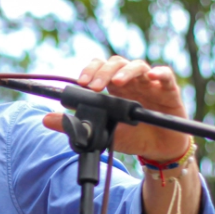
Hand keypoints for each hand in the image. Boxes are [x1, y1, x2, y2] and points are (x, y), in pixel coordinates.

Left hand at [42, 56, 191, 160]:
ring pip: (138, 66)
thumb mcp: (103, 132)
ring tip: (117, 82)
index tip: (81, 82)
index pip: (100, 68)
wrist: (159, 151)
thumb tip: (45, 119)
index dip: (90, 70)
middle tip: (95, 86)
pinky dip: (160, 72)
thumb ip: (76, 125)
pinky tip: (153, 75)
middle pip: (116, 63)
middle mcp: (131, 81)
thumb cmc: (132, 137)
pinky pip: (166, 75)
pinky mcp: (169, 91)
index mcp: (113, 87)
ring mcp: (150, 84)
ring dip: (126, 71)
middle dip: (103, 71)